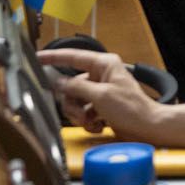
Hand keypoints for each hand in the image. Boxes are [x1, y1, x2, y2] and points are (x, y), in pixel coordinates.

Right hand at [37, 48, 171, 142]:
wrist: (147, 127)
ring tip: (92, 121)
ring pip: (75, 101)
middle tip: (82, 114)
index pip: (73, 57)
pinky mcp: (100, 105)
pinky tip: (98, 125)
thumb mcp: (100, 96)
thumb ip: (76, 87)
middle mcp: (101, 75)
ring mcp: (100, 90)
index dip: (53, 57)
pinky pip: (83, 110)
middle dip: (73, 104)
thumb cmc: (132, 108)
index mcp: (103, 64)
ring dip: (80, 115)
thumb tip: (58, 82)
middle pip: (70, 86)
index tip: (38, 58)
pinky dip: (87, 120)